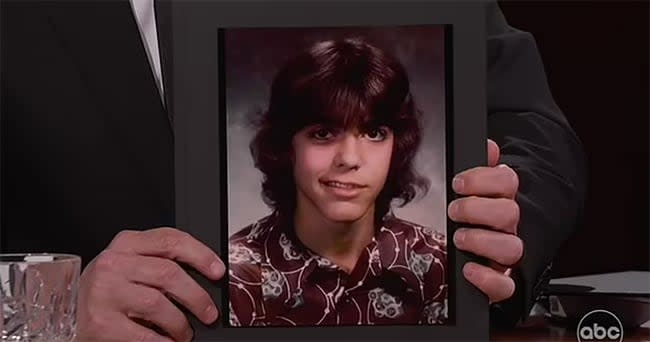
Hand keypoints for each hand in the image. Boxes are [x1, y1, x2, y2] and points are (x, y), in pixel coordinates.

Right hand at [77, 227, 225, 341]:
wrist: (63, 315)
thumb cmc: (105, 290)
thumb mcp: (128, 264)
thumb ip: (158, 261)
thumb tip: (204, 275)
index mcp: (126, 244)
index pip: (171, 240)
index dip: (201, 255)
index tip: (218, 271)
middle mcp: (114, 264)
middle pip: (170, 274)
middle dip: (197, 297)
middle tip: (208, 312)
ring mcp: (105, 292)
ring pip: (159, 304)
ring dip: (180, 323)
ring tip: (184, 333)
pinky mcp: (101, 322)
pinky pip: (144, 334)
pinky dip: (163, 341)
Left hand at [448, 139, 522, 303]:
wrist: (470, 261)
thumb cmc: (468, 222)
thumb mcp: (467, 192)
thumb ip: (478, 168)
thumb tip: (488, 146)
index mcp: (500, 200)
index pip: (507, 181)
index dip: (483, 179)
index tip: (459, 182)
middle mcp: (507, 227)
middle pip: (510, 211)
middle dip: (477, 208)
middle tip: (454, 210)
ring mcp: (504, 256)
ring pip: (512, 247)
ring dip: (482, 240)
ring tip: (460, 238)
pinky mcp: (499, 282)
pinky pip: (505, 285)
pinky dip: (488, 278)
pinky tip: (469, 269)